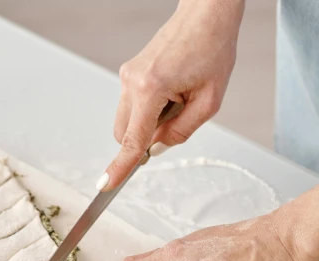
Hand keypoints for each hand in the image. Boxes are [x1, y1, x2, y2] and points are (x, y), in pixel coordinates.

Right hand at [98, 0, 244, 190]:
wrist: (205, 16)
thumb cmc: (212, 50)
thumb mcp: (209, 101)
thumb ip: (181, 131)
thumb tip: (157, 148)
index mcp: (151, 88)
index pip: (133, 139)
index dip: (120, 166)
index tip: (106, 185)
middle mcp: (132, 82)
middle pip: (125, 133)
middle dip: (145, 138)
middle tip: (179, 116)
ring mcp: (127, 76)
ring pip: (128, 120)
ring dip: (150, 121)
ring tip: (180, 96)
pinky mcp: (129, 73)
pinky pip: (132, 105)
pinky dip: (150, 108)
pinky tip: (172, 88)